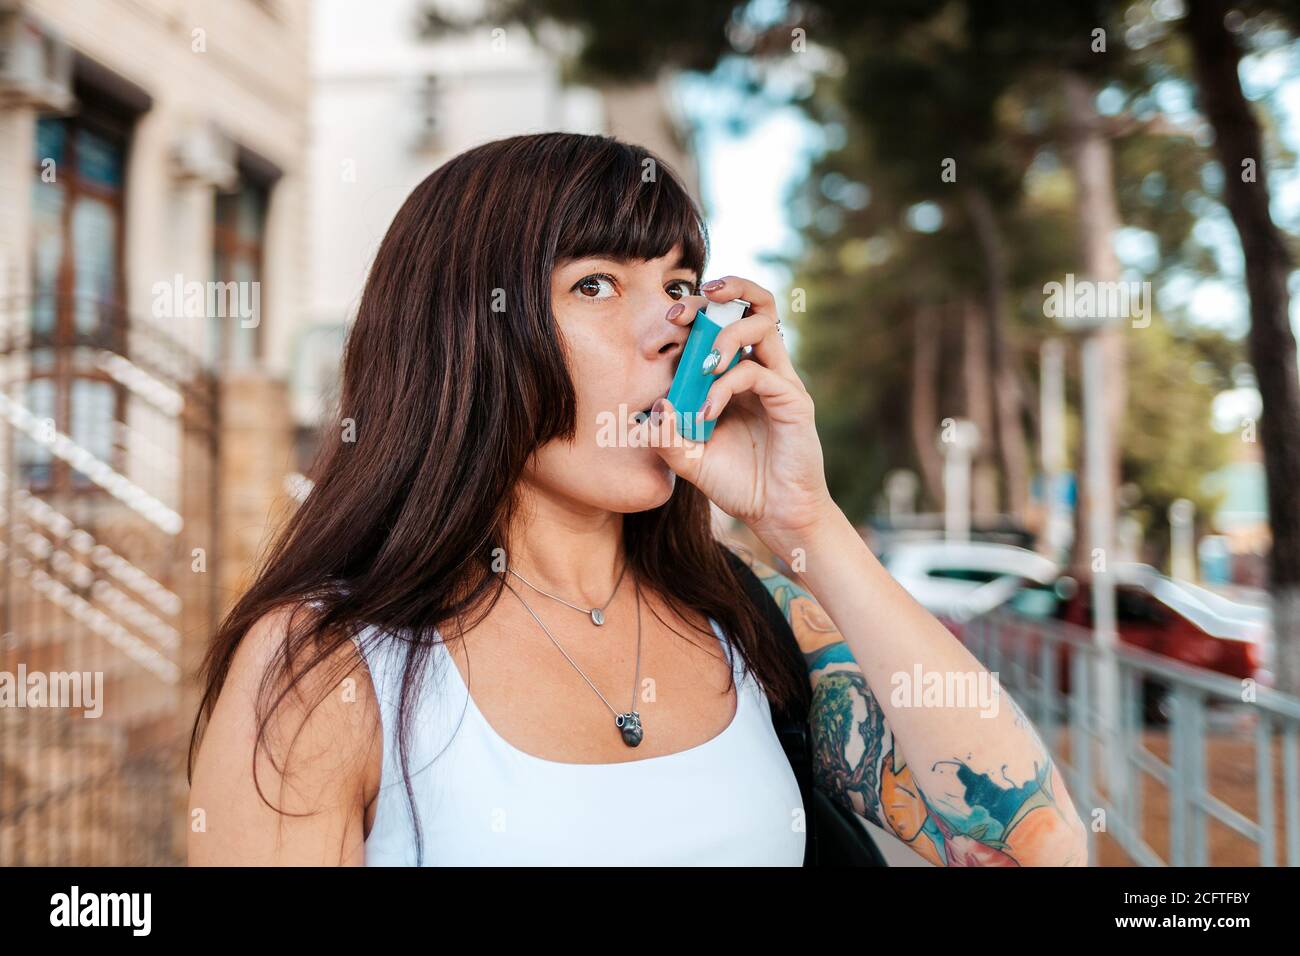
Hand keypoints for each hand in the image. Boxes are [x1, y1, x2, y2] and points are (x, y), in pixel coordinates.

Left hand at [641, 275, 840, 549]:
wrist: (776, 515)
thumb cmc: (738, 483)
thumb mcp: (690, 460)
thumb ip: (668, 437)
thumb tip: (655, 406)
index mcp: (736, 374)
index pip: (718, 324)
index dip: (689, 317)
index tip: (656, 335)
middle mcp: (760, 368)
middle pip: (750, 304)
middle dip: (717, 295)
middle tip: (680, 312)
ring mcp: (779, 380)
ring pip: (763, 322)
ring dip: (726, 332)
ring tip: (703, 362)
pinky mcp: (793, 399)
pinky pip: (757, 373)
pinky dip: (726, 386)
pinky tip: (707, 411)